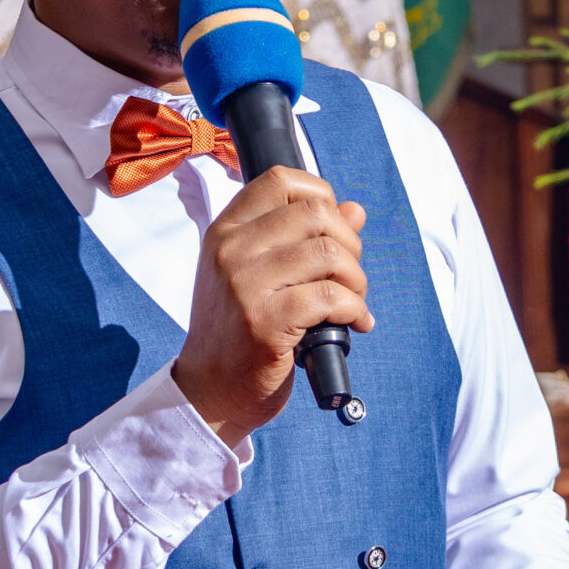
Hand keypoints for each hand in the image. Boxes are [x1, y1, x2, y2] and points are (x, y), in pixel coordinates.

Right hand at [173, 167, 372, 443]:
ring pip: (330, 254)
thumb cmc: (238, 330)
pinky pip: (332, 297)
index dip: (322, 197)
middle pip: (316, 214)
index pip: (282, 180)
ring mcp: (244, 285)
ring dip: (356, 281)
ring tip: (352, 302)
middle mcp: (230, 250)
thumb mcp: (259, 273)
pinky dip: (354, 309)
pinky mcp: (265, 322)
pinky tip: (353, 323)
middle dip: (350, 245)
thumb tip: (354, 210)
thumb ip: (302, 237)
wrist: (211, 388)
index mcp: (226, 230)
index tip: (332, 230)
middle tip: (349, 277)